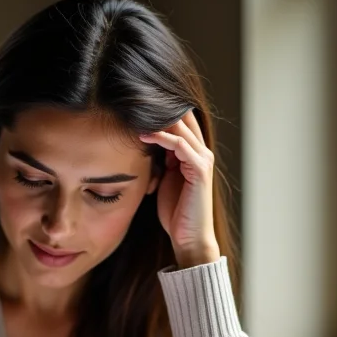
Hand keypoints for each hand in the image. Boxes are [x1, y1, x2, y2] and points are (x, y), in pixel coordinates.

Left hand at [139, 110, 219, 268]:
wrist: (188, 237)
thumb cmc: (175, 212)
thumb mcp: (164, 179)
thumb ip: (160, 161)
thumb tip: (143, 145)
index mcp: (193, 153)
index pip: (179, 122)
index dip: (159, 111)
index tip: (134, 105)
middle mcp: (201, 152)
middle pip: (182, 118)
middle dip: (159, 108)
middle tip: (134, 99)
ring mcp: (202, 159)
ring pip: (181, 128)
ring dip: (157, 120)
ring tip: (135, 112)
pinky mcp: (199, 170)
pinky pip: (180, 146)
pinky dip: (162, 138)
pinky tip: (143, 135)